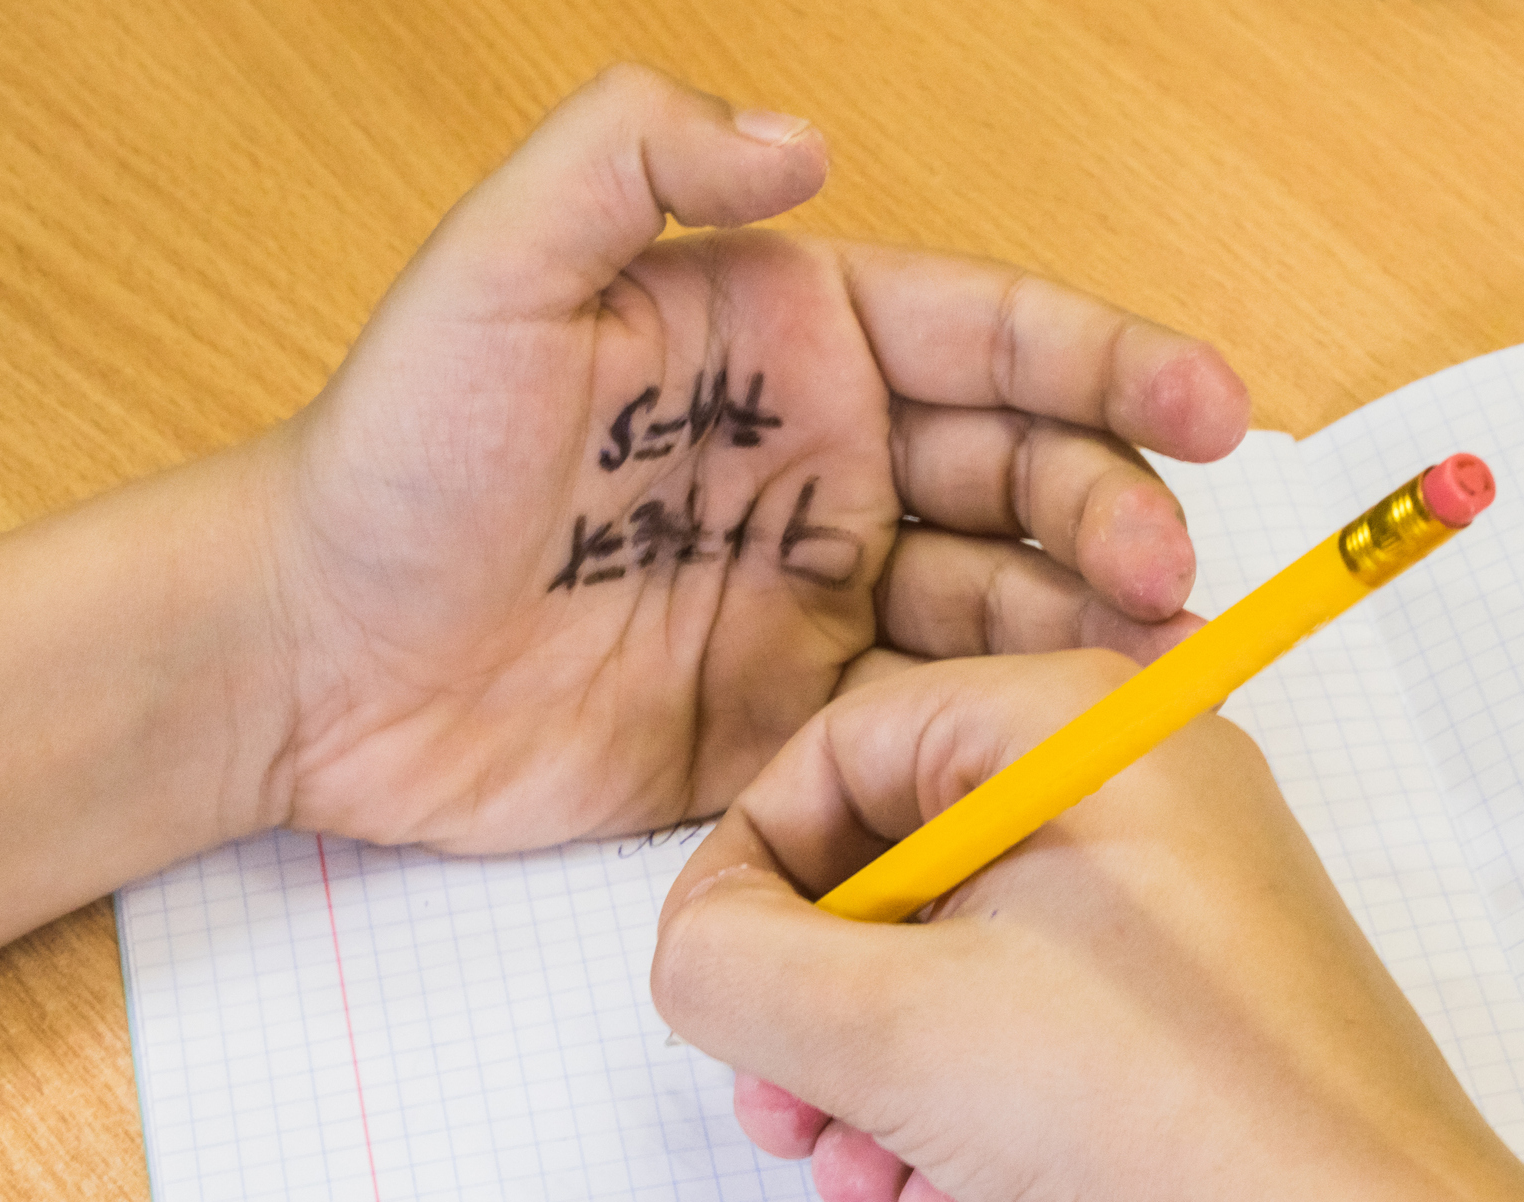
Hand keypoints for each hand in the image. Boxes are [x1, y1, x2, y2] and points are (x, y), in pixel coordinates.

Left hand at [257, 65, 1247, 849]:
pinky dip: (998, 732)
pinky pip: (921, 721)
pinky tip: (1054, 747)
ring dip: (1083, 626)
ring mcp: (806, 599)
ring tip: (1146, 669)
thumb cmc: (390, 461)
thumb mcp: (494, 271)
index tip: (1213, 408)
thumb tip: (808, 133)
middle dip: (1113, 509)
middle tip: (1163, 574)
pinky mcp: (779, 720)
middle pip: (1023, 474)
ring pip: (996, 602)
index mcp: (786, 343)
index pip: (991, 334)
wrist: (310, 661)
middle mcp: (820, 465)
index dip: (1114, 362)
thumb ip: (636, 158)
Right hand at [651, 652, 1523, 1201]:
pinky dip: (960, 1106)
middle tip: (778, 1105)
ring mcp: (1169, 895)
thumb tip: (693, 952)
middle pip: (892, 859)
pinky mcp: (1186, 997)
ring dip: (875, 1078)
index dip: (746, 867)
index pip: (844, 743)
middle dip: (812, 1005)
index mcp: (1076, 725)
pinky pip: (1026, 1020)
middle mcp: (1133, 786)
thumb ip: (730, 967)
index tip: (709, 977)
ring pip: (951, 959)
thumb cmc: (1176, 1112)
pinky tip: (948, 1201)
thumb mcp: (889, 1029)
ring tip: (864, 1176)